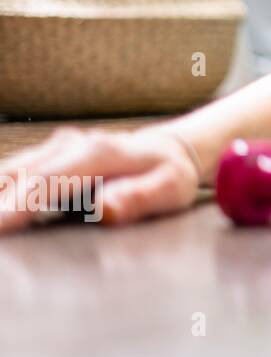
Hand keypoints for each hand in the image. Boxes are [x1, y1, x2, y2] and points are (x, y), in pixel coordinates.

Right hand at [0, 127, 201, 233]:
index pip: (48, 180)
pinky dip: (2, 192)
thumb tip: (104, 210)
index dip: (19, 204)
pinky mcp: (47, 155)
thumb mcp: (169, 187)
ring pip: (10, 172)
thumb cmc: (168, 175)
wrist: (167, 149)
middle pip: (18, 176)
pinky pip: (13, 173)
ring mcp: (56, 146)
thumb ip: (139, 197)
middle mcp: (71, 144)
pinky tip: (2, 212)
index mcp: (98, 153)